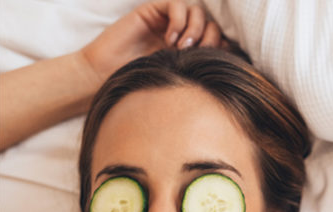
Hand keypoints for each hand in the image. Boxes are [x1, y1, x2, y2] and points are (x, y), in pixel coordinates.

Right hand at [79, 1, 223, 83]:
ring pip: (197, 12)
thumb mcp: (178, 79)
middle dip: (210, 38)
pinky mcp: (152, 11)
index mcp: (192, 50)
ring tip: (181, 49)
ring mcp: (167, 21)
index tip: (216, 63)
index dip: (222, 47)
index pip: (218, 39)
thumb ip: (199, 69)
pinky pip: (176, 4)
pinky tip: (169, 40)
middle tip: (197, 55)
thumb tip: (227, 66)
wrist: (105, 75)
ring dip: (195, 30)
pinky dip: (179, 20)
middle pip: (211, 23)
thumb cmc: (140, 82)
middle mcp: (181, 33)